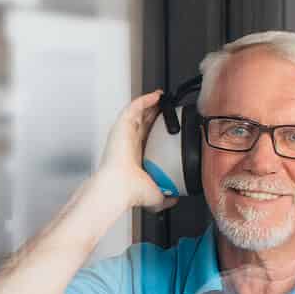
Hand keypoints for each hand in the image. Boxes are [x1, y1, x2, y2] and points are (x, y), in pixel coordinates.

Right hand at [91, 90, 173, 213]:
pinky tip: (156, 95)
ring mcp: (124, 134)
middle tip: (166, 107)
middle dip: (154, 113)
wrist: (119, 187)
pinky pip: (134, 107)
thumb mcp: (155, 195)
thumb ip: (166, 197)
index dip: (157, 130)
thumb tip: (175, 198)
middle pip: (143, 123)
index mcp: (134, 158)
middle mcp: (128, 144)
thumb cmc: (130, 191)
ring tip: (162, 97)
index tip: (168, 126)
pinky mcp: (122, 126)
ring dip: (150, 104)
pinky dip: (145, 100)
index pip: (147, 139)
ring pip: (138, 113)